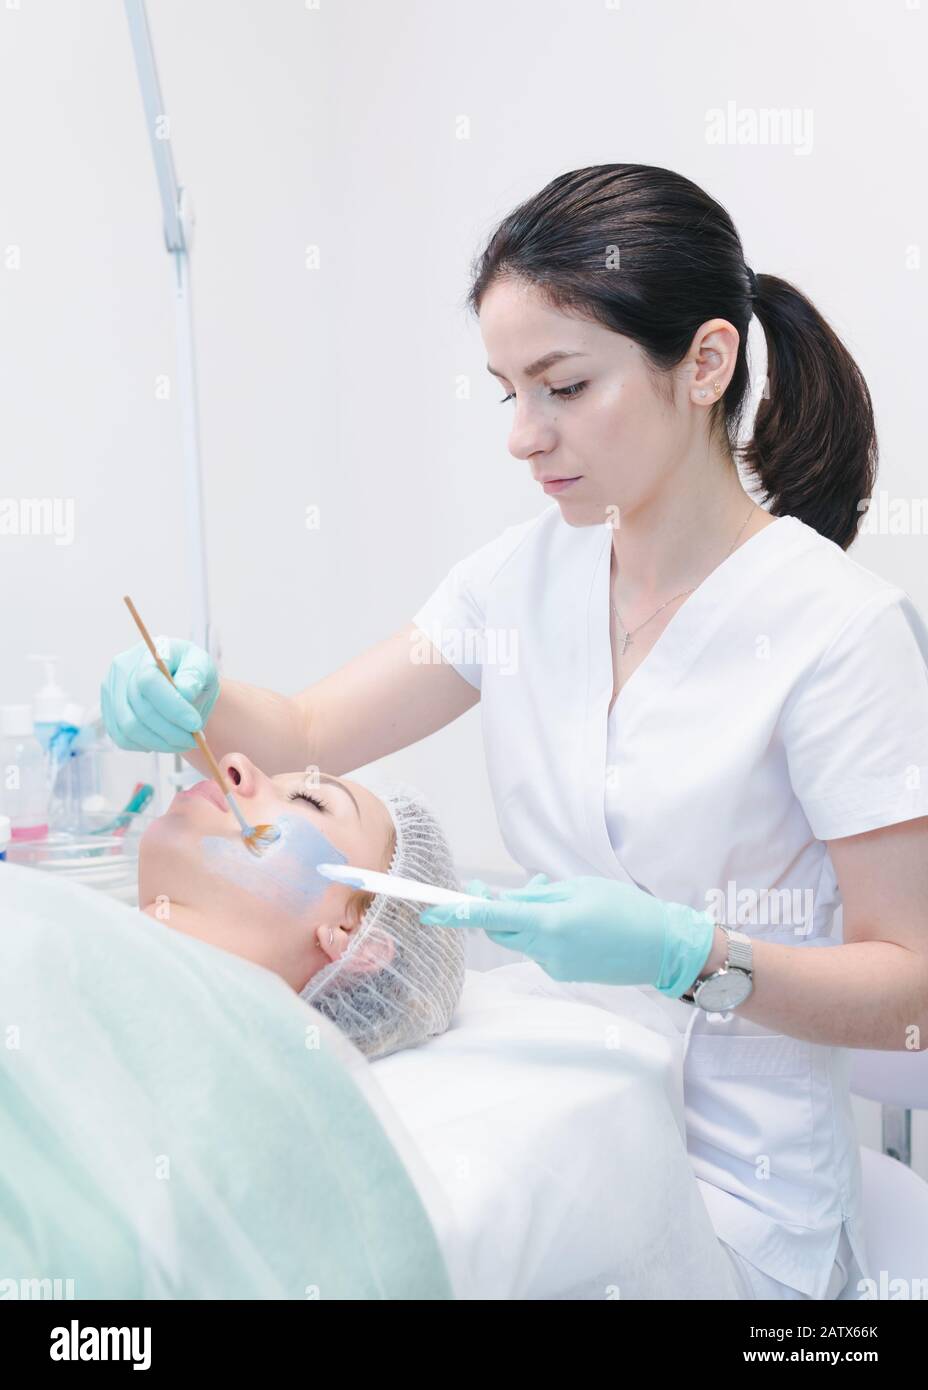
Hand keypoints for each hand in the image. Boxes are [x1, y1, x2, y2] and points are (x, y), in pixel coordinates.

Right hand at [101, 638, 219, 752]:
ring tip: (183, 742)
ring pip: (129, 728)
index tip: (195, 724)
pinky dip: (146, 745)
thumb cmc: (191, 672)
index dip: (173, 707)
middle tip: (195, 739)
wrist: (179, 682)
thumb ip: (195, 674)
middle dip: (171, 731)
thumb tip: (184, 691)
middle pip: (140, 709)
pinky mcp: (109, 711)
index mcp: (146, 652)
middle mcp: (122, 669)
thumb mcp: (203, 666)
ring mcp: (111, 691)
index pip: (149, 682)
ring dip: (161, 742)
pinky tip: (165, 741)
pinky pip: (122, 738)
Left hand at [419, 873, 715, 994]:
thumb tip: (504, 899)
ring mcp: (554, 967)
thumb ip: (537, 895)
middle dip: (490, 911)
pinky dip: (541, 932)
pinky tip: (569, 921)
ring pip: (520, 939)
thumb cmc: (625, 909)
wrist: (661, 947)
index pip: (492, 918)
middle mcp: (547, 950)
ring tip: (552, 896)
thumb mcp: (579, 888)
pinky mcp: (563, 975)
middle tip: (485, 888)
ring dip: (522, 918)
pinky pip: (539, 949)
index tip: (431, 911)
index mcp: (550, 923)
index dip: (459, 913)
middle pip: (499, 931)